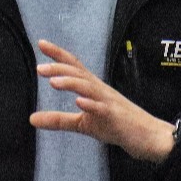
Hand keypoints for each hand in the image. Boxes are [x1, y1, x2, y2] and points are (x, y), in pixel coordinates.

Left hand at [30, 40, 174, 161]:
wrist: (149, 137)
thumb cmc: (116, 125)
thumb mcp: (83, 124)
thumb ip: (59, 120)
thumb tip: (32, 119)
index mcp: (92, 88)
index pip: (74, 66)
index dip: (58, 54)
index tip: (41, 44)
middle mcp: (100, 90)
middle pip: (79, 73)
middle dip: (59, 68)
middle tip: (39, 68)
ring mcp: (109, 102)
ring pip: (89, 87)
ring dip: (71, 83)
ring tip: (53, 82)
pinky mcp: (116, 117)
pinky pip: (103, 109)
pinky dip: (91, 104)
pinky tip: (80, 102)